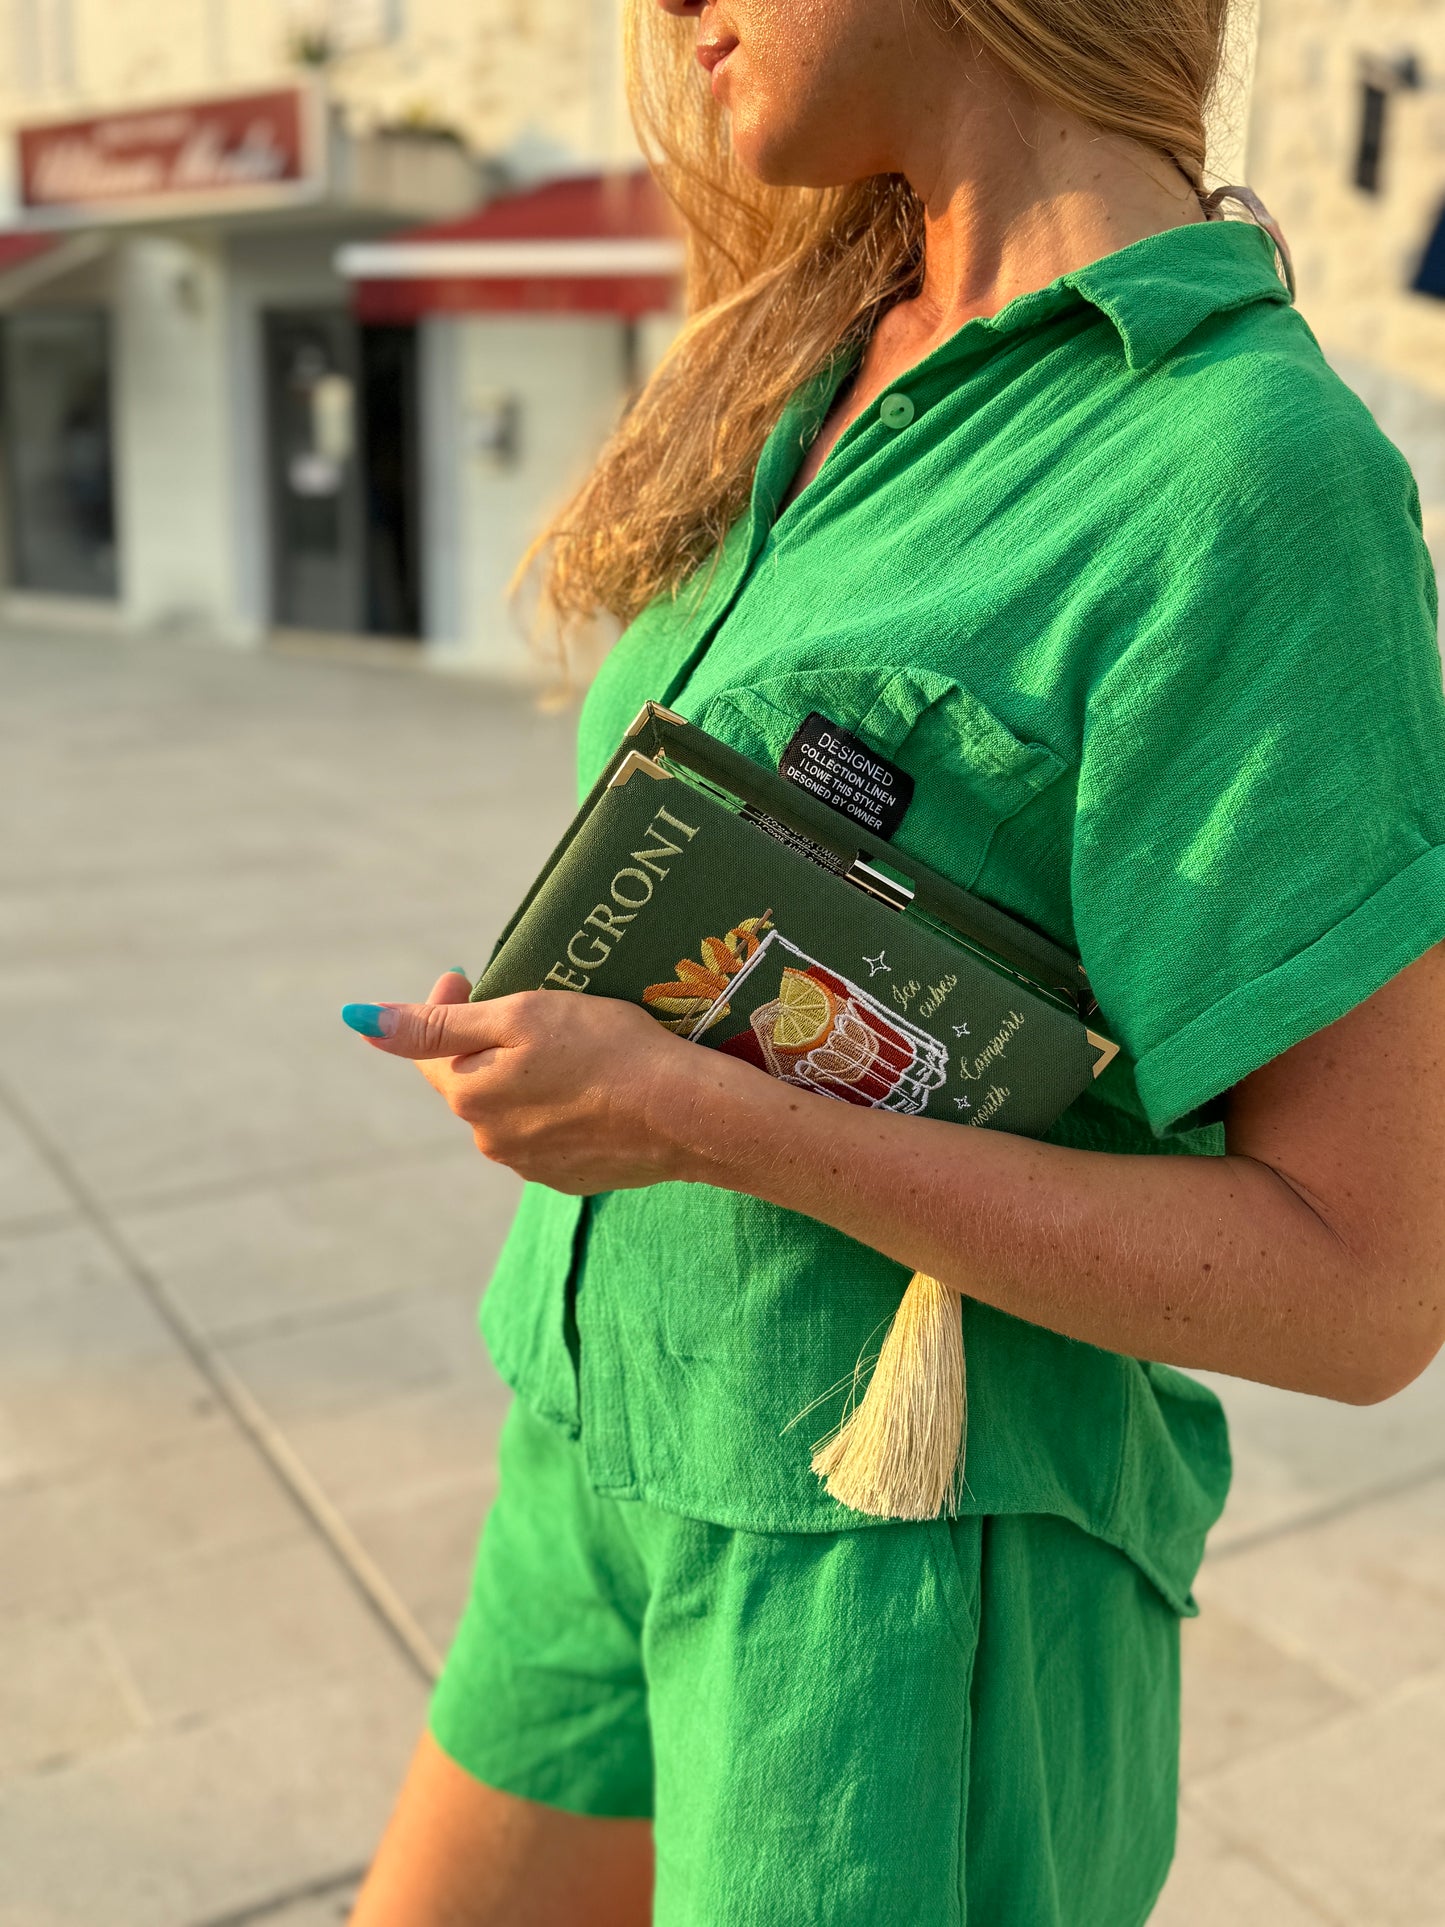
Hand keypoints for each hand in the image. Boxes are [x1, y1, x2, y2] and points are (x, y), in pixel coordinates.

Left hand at [341, 973, 714, 1193]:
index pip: (431, 1051)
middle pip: (472, 1081)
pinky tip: (593, 1088)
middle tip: (531, 1009)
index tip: (464, 975)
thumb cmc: (605, 1049)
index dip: (445, 1006)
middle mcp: (492, 1141)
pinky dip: (560, 1108)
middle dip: (487, 1044)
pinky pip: (550, 1134)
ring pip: (512, 1110)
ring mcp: (534, 1165)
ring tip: (571, 1048)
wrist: (684, 1112)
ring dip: (524, 1078)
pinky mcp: (573, 1178)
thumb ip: (436, 1025)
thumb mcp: (518, 1016)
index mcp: (470, 1098)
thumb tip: (359, 1020)